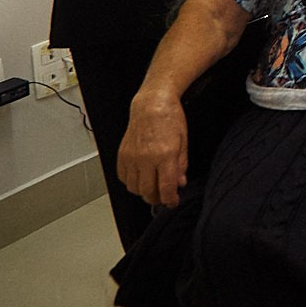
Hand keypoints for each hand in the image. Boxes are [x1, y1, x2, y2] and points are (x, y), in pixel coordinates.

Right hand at [118, 91, 189, 207]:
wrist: (152, 104)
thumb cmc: (171, 118)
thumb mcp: (184, 142)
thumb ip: (181, 165)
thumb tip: (180, 183)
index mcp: (164, 155)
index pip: (166, 188)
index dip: (170, 200)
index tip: (173, 202)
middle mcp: (145, 158)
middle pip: (147, 192)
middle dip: (156, 199)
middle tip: (163, 197)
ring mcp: (131, 157)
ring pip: (133, 188)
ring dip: (143, 192)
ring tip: (153, 187)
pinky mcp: (122, 155)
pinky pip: (123, 178)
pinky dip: (131, 182)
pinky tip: (140, 177)